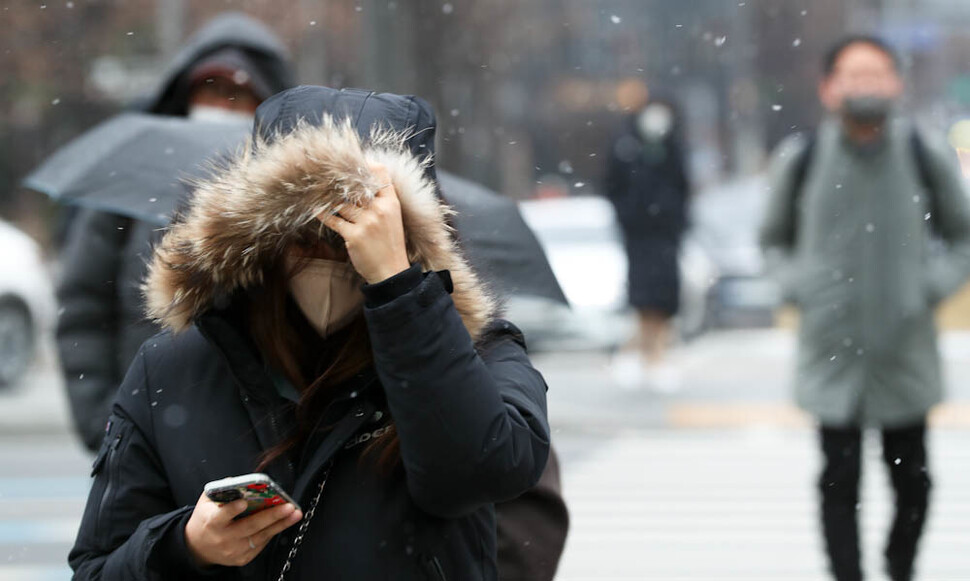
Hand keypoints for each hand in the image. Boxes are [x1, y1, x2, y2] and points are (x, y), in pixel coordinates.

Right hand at [184, 493, 302, 567]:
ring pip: (260, 537)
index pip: (222, 516)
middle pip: (249, 527)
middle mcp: (223, 538)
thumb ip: (222, 490)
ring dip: (280, 525)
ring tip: (295, 513)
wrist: (198, 547)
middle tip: (289, 507)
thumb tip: (240, 481)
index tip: (244, 502)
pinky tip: (283, 522)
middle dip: (271, 516)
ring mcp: (233, 550)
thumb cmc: (206, 519)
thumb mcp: (207, 502)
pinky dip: (273, 532)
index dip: (232, 510)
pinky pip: (261, 544)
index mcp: (212, 522)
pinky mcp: (241, 558)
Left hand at [319, 163, 410, 283]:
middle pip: (356, 185)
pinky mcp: (354, 235)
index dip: (364, 164)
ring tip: (317, 190)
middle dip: (340, 180)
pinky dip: (322, 214)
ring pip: (341, 202)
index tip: (350, 161)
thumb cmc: (390, 244)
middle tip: (324, 172)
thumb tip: (361, 184)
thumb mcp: (392, 218)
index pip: (380, 173)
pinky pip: (333, 219)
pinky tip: (315, 208)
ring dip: (328, 197)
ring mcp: (367, 222)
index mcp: (392, 203)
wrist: (391, 271)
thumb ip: (381, 200)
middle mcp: (380, 209)